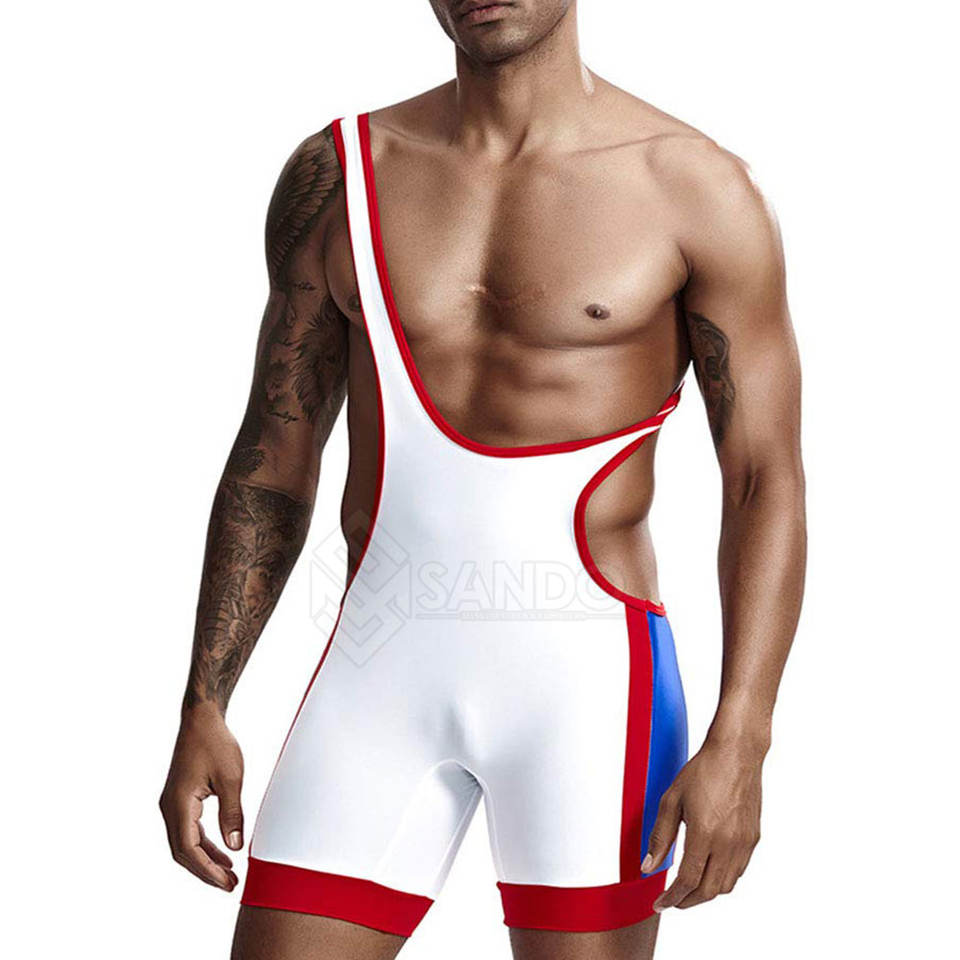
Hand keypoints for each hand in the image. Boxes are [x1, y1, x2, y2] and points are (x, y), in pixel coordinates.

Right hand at [159, 705, 243, 890]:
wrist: (201, 719)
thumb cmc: (216, 743)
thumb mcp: (231, 778)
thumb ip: (232, 813)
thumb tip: (235, 846)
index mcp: (178, 804)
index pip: (189, 849)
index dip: (207, 870)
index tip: (227, 881)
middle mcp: (169, 808)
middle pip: (183, 852)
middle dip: (206, 871)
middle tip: (230, 885)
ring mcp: (172, 804)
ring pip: (185, 843)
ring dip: (205, 859)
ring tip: (229, 874)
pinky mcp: (179, 799)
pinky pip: (189, 830)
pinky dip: (204, 843)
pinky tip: (222, 851)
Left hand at [642, 736, 762, 909]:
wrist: (737, 754)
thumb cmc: (703, 771)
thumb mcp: (671, 800)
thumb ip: (660, 836)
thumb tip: (649, 866)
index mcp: (704, 833)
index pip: (688, 881)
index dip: (672, 898)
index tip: (660, 904)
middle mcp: (728, 843)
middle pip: (708, 891)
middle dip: (688, 901)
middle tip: (672, 900)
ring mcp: (744, 843)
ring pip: (726, 885)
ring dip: (706, 893)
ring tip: (688, 888)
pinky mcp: (753, 838)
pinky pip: (738, 871)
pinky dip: (721, 878)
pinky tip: (708, 869)